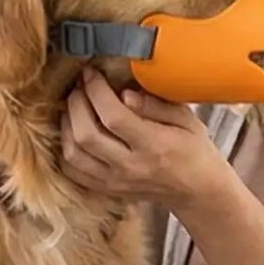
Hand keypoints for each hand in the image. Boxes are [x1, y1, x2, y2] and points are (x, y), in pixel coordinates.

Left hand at [61, 73, 228, 213]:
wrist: (197, 191)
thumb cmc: (194, 150)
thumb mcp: (187, 120)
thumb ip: (156, 105)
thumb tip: (123, 93)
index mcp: (154, 145)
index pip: (113, 116)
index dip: (95, 90)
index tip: (91, 73)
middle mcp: (130, 166)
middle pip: (86, 134)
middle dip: (76, 103)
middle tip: (80, 86)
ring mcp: (115, 181)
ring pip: (73, 153)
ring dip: (67, 124)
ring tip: (75, 106)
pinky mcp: (107, 190)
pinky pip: (73, 171)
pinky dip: (66, 149)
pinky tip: (73, 131)